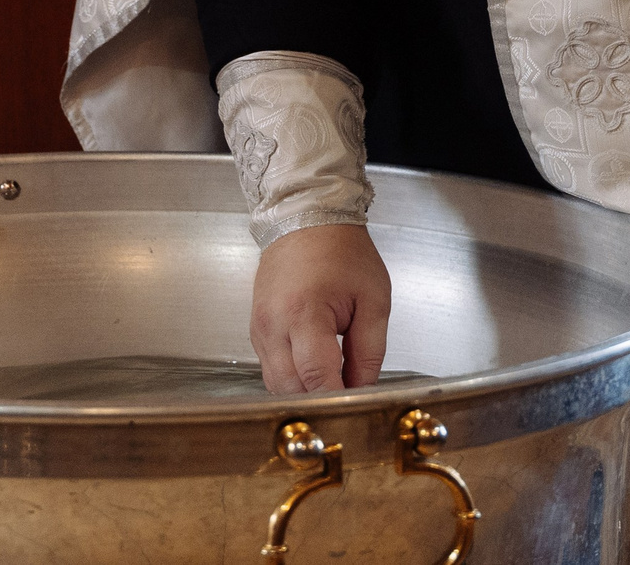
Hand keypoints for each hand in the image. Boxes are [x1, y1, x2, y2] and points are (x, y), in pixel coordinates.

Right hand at [251, 222, 390, 394]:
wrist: (305, 218)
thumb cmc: (342, 251)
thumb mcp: (374, 299)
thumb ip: (370, 352)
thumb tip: (363, 390)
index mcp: (304, 313)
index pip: (317, 378)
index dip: (337, 401)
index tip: (356, 411)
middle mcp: (273, 323)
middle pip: (290, 389)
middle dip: (319, 402)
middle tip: (347, 403)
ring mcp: (259, 327)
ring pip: (275, 385)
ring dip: (302, 393)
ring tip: (332, 387)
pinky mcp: (255, 329)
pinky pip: (270, 369)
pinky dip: (291, 378)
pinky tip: (313, 371)